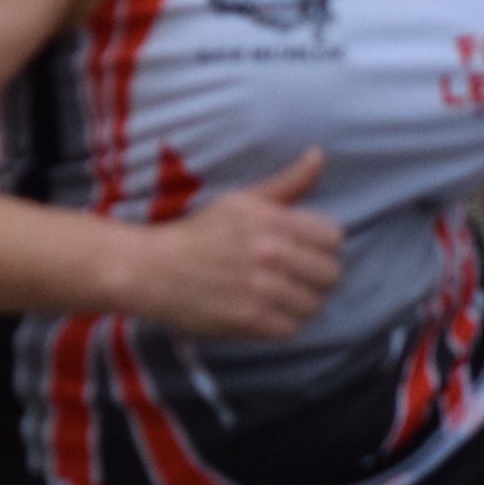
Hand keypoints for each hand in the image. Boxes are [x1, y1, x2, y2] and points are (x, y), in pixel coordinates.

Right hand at [126, 150, 342, 339]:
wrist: (150, 268)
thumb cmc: (198, 233)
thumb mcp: (240, 201)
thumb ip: (287, 183)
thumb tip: (320, 155)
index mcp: (273, 220)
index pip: (334, 239)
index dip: (319, 247)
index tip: (299, 251)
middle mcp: (271, 253)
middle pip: (330, 275)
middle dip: (313, 277)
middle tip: (287, 277)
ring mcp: (262, 289)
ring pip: (314, 305)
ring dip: (296, 304)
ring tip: (273, 297)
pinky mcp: (251, 320)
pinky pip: (292, 329)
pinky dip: (279, 325)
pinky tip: (260, 313)